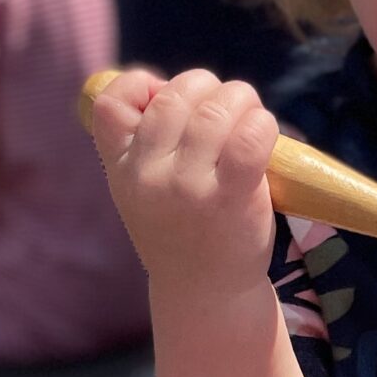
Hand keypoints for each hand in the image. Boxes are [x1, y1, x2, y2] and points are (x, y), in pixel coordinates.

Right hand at [88, 67, 277, 304]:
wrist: (204, 291)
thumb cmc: (181, 227)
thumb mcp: (142, 188)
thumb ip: (149, 142)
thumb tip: (186, 88)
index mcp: (122, 167)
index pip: (110, 103)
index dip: (140, 84)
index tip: (163, 97)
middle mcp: (148, 175)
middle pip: (176, 95)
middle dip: (207, 88)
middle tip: (225, 109)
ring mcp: (189, 187)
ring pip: (215, 109)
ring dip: (241, 100)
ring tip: (249, 118)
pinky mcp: (231, 198)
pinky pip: (251, 137)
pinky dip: (262, 123)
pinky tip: (265, 134)